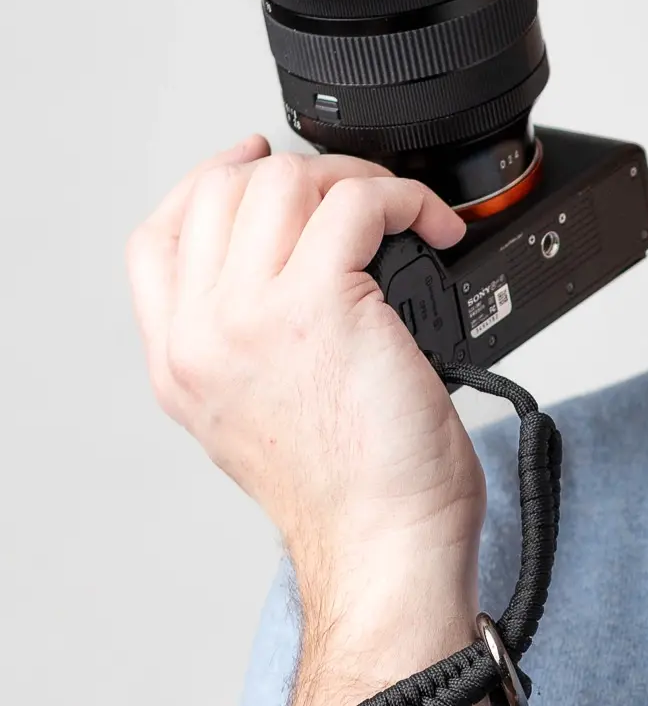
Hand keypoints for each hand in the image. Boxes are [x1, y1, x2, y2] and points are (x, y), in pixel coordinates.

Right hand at [128, 137, 482, 625]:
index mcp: (181, 364)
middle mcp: (204, 337)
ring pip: (281, 183)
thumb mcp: (259, 424)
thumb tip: (282, 280)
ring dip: (353, 178)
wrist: (383, 542)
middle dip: (297, 173)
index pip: (157, 238)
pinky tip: (432, 226)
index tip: (255, 163)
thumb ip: (245, 353)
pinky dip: (403, 198)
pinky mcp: (321, 303)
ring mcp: (252, 315)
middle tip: (358, 196)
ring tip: (400, 212)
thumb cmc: (355, 496)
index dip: (207, 181)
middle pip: (217, 192)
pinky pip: (355, 202)